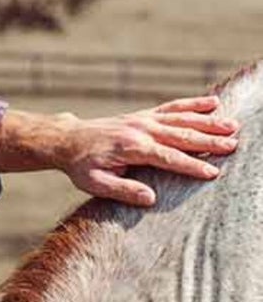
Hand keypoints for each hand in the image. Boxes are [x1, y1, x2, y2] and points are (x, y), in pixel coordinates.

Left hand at [0, 95, 238, 208]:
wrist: (68, 139)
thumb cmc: (82, 165)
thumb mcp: (95, 184)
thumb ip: (123, 190)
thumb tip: (150, 198)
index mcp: (131, 148)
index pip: (168, 158)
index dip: (191, 166)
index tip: (212, 173)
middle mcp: (140, 130)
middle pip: (181, 135)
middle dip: (209, 141)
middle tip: (233, 146)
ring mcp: (144, 119)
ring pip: (182, 118)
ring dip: (209, 121)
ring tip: (233, 125)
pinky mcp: (145, 115)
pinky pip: (173, 107)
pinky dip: (193, 104)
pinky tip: (214, 102)